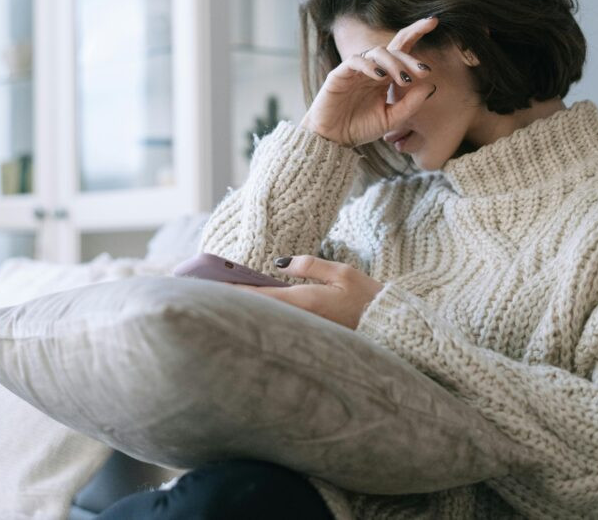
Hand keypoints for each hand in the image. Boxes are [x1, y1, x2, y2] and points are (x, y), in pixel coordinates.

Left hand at [227, 255, 383, 329]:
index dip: (235, 290)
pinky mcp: (312, 335)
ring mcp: (306, 330)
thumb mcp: (343, 273)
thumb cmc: (368, 298)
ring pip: (269, 318)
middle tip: (207, 290)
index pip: (261, 295)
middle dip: (235, 300)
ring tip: (224, 298)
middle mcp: (301, 319)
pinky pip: (282, 324)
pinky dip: (266, 315)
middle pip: (259, 309)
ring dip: (249, 308)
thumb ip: (309, 265)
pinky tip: (256, 309)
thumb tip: (280, 262)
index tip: (212, 283)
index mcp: (306, 301)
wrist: (390, 327)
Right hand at [300, 16, 438, 147]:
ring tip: (404, 79)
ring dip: (394, 63)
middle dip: (410, 57)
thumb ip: (410, 104)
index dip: (415, 33)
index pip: (402, 50)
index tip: (434, 22)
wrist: (333, 140)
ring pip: (377, 52)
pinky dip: (370, 66)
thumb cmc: (360, 128)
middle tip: (424, 71)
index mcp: (385, 77)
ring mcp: (356, 71)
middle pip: (393, 50)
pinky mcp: (340, 74)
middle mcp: (372, 70)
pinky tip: (380, 76)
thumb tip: (431, 85)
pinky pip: (356, 61)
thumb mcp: (391, 119)